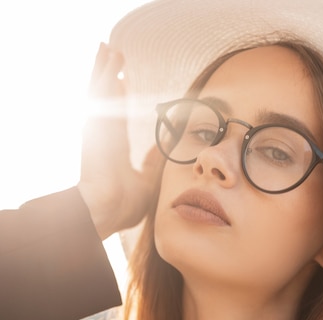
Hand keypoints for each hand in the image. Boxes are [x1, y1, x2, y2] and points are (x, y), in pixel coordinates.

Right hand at [77, 43, 160, 239]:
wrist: (106, 209)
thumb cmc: (123, 204)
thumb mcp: (148, 180)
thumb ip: (154, 163)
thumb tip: (167, 149)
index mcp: (115, 152)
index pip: (118, 120)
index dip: (119, 100)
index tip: (124, 83)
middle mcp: (105, 138)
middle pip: (107, 101)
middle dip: (109, 78)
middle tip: (113, 56)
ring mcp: (98, 132)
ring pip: (101, 93)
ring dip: (104, 69)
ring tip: (107, 48)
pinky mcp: (96, 127)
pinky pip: (101, 96)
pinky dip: (104, 76)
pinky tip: (108, 57)